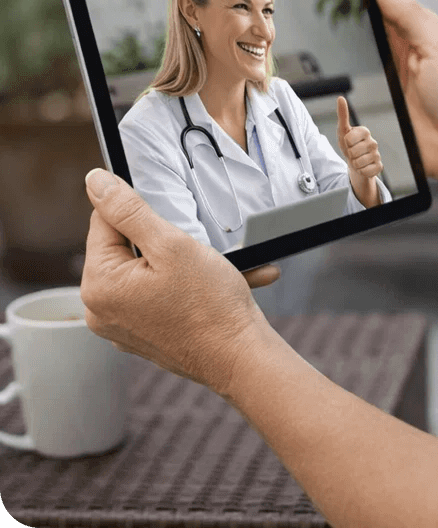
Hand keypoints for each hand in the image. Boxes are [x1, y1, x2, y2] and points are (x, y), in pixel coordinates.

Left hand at [80, 169, 280, 397]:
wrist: (239, 356)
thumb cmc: (210, 305)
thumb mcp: (171, 244)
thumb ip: (129, 210)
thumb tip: (95, 182)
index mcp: (98, 285)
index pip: (105, 222)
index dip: (141, 212)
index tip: (171, 219)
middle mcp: (101, 310)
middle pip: (126, 247)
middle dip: (165, 239)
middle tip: (196, 249)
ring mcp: (122, 326)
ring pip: (147, 270)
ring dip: (181, 261)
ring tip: (214, 269)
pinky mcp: (144, 334)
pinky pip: (159, 295)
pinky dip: (186, 285)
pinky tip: (216, 285)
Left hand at [337, 96, 383, 205]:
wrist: (355, 162)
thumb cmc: (348, 144)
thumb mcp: (342, 130)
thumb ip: (342, 114)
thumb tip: (340, 97)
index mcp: (365, 131)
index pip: (349, 139)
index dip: (345, 143)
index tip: (348, 142)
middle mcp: (373, 142)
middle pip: (353, 152)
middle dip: (349, 155)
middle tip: (351, 153)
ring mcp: (377, 154)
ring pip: (359, 163)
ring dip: (354, 164)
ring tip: (356, 160)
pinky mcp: (379, 166)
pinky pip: (366, 171)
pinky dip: (361, 171)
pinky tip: (363, 167)